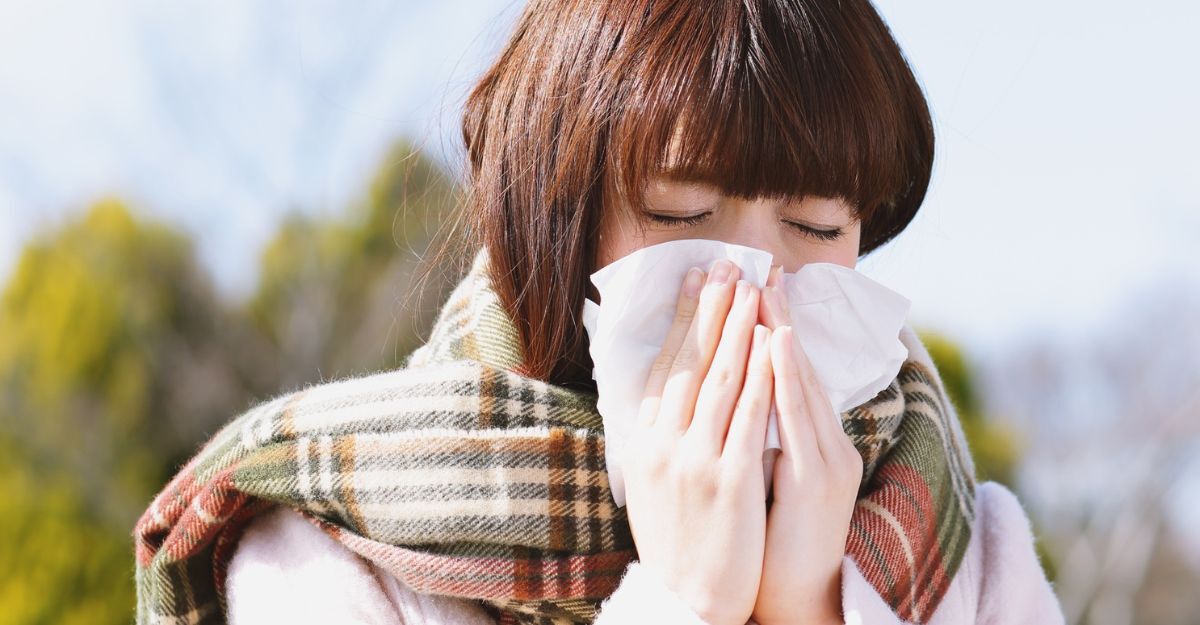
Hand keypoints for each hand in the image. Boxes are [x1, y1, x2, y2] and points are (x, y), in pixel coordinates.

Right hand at [621, 259, 774, 624]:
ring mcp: (695, 462)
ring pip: (721, 381)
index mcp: (645, 443)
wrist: (685, 601)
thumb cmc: (674, 544)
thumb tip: (659, 397)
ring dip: (738, 328)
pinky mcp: (729, 482)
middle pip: (692, 363)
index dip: (682, 321)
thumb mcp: (649, 485)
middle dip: (711, 309)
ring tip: (751, 287)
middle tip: (725, 263)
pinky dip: (763, 376)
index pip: (666, 367)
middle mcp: (664, 445)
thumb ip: (656, 439)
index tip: (694, 280)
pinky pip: (750, 418)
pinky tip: (773, 344)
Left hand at [750, 265, 863, 624]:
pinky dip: (787, 378)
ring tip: (767, 289)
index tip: (750, 288)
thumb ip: (757, 435)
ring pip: (801, 384)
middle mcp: (824, 442)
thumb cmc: (771, 538)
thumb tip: (729, 397)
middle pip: (798, 369)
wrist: (795, 596)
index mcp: (809, 442)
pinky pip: (799, 420)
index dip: (770, 329)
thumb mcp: (763, 475)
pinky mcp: (818, 481)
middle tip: (762, 268)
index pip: (787, 374)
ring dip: (783, 332)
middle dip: (778, 317)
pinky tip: (777, 344)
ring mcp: (825, 459)